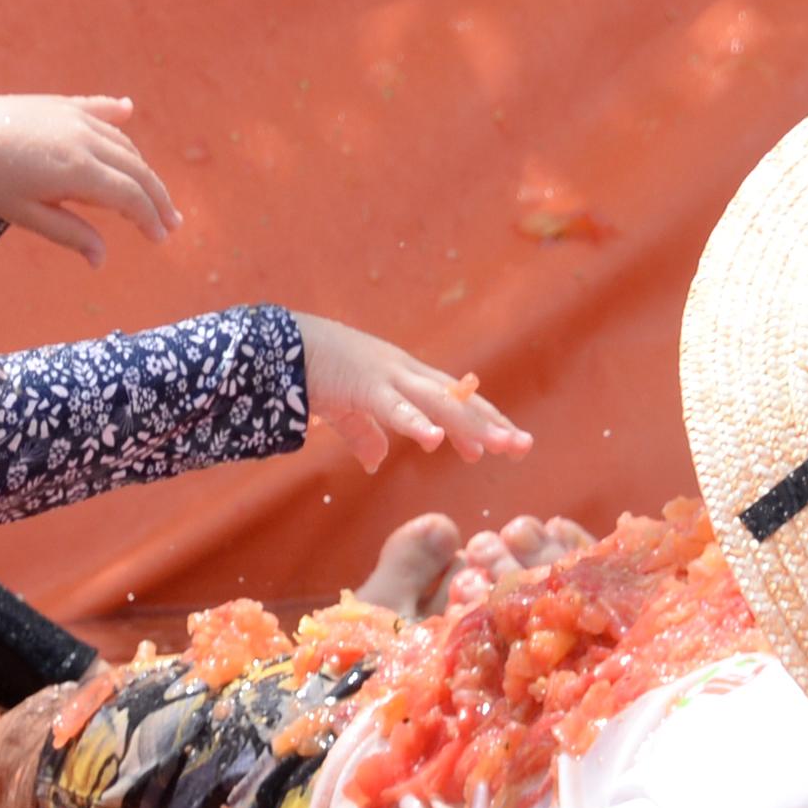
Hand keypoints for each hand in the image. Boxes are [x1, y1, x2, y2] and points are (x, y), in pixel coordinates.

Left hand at [0, 96, 178, 267]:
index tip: (159, 238)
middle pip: (136, 170)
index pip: (129, 196)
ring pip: (122, 145)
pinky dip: (116, 115)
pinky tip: (128, 110)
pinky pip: (99, 110)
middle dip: (157, 198)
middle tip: (171, 223)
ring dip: (142, 168)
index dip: (149, 218)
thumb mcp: (27, 215)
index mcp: (77, 170)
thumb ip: (70, 233)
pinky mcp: (62, 104)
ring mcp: (75, 118)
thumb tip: (102, 260)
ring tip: (152, 191)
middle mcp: (84, 139)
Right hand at [297, 317, 534, 472]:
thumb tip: (376, 463)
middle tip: (523, 446)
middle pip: (458, 401)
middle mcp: (406, 373)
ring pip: (439, 403)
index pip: (453, 401)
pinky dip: (416, 423)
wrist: (284, 343)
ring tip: (497, 447)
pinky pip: (395, 408)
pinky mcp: (365, 385)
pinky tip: (435, 440)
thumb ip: (365, 435)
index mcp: (405, 378)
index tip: (506, 444)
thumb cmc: (316, 373)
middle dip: (492, 423)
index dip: (481, 421)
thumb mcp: (346, 410)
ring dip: (470, 425)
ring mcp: (389, 376)